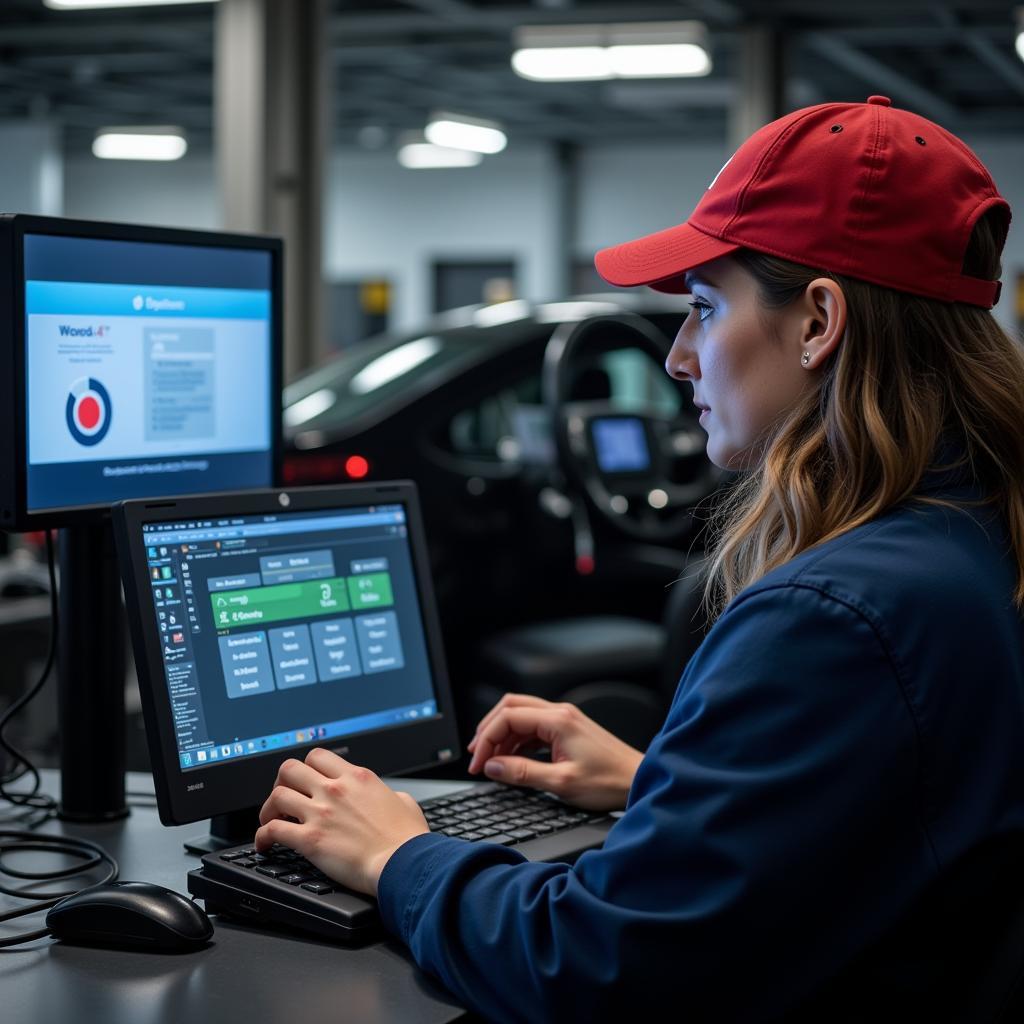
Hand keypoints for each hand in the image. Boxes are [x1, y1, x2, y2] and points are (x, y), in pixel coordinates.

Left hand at [254, 748, 429, 895]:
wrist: (402, 864)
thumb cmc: (406, 838)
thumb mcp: (404, 801)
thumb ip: (389, 794)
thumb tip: (389, 797)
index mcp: (356, 777)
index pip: (317, 756)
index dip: (305, 767)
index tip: (304, 781)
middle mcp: (335, 790)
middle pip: (289, 769)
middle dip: (281, 783)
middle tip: (284, 798)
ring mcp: (321, 813)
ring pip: (277, 796)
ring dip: (268, 809)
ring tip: (270, 821)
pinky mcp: (311, 840)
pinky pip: (273, 831)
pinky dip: (262, 837)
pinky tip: (264, 845)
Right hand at [466, 694, 644, 810]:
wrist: (639, 780)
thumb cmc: (609, 782)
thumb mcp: (561, 783)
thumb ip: (523, 773)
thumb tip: (492, 767)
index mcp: (558, 720)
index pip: (508, 717)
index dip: (487, 739)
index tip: (478, 763)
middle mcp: (561, 713)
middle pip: (511, 707)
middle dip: (489, 729)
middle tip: (477, 755)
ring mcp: (565, 720)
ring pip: (521, 715)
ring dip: (502, 735)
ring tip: (492, 761)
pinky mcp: (568, 730)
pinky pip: (533, 727)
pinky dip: (517, 740)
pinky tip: (512, 759)